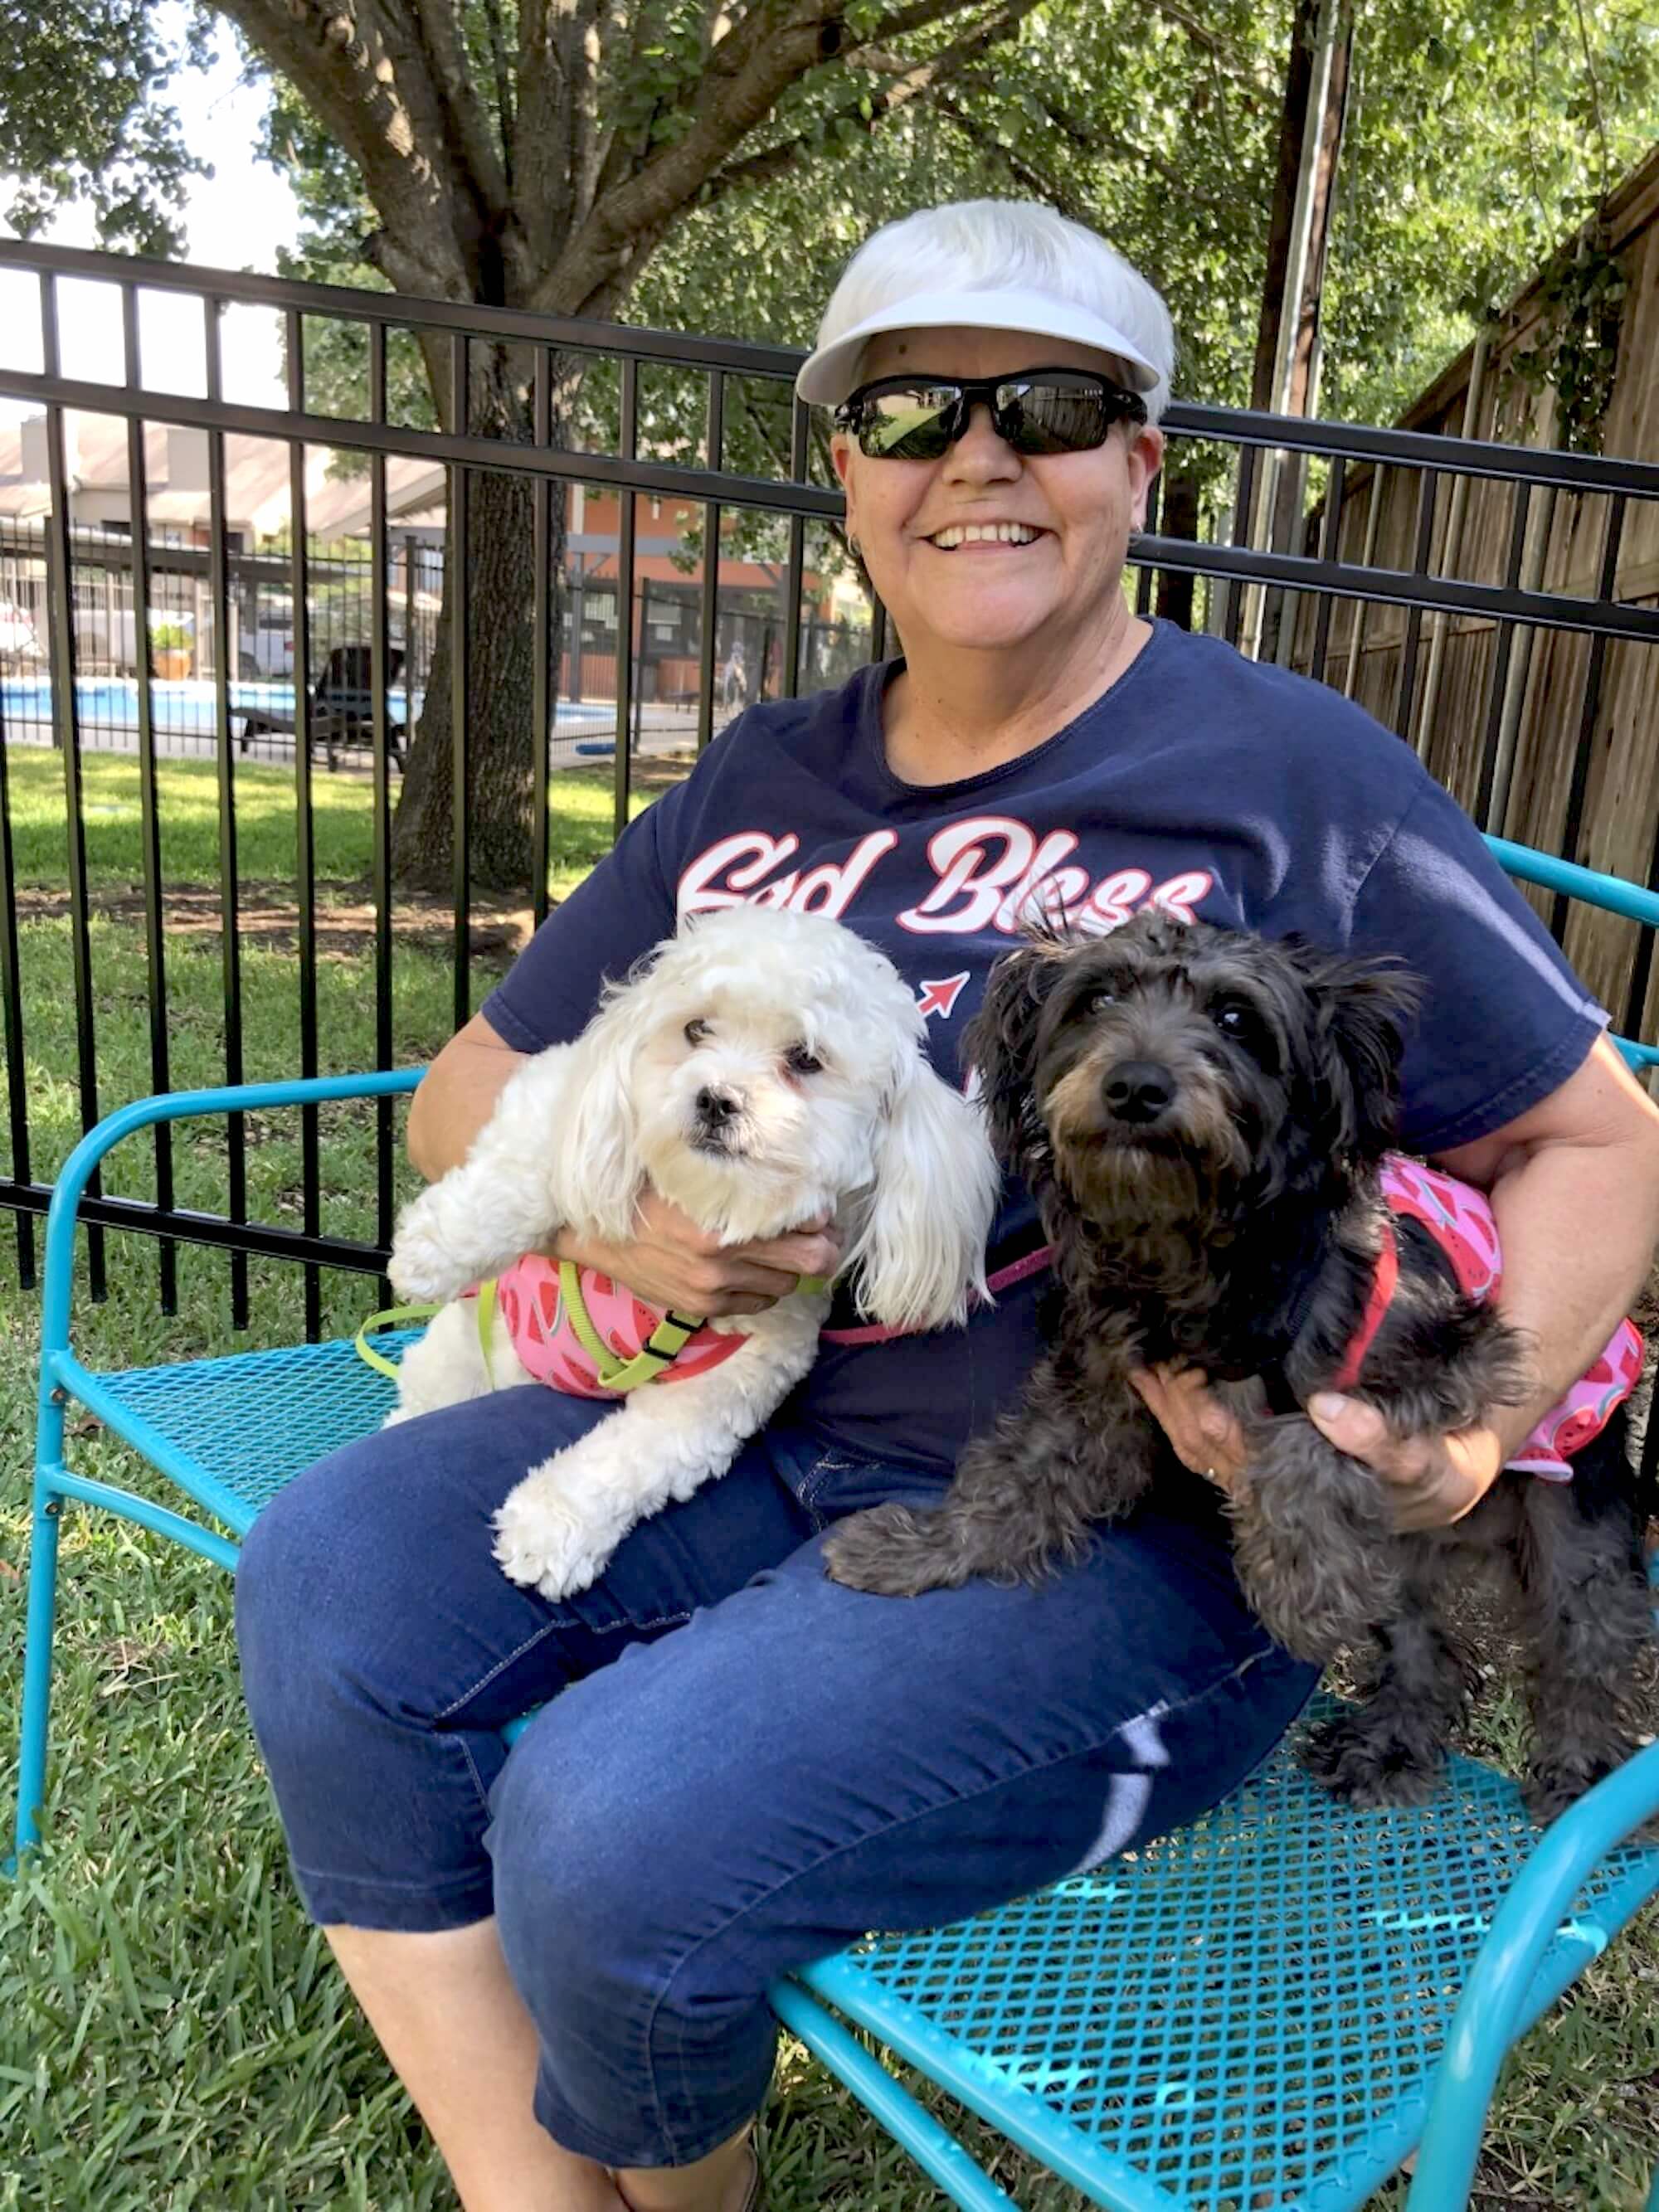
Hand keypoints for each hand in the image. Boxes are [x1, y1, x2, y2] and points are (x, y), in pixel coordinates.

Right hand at [552, 1187, 840, 1317]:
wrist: (597, 1235)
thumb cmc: (648, 1193)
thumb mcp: (692, 1172)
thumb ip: (740, 1176)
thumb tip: (793, 1176)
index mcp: (722, 1215)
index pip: (806, 1221)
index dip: (821, 1215)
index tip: (819, 1209)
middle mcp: (723, 1256)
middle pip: (811, 1260)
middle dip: (821, 1246)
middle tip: (818, 1234)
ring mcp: (715, 1286)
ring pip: (787, 1284)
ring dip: (787, 1267)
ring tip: (775, 1249)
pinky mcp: (705, 1308)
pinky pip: (759, 1302)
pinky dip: (762, 1286)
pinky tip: (747, 1268)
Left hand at [1129, 1364, 1507, 1532]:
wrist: (1439, 1482)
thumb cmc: (1430, 1470)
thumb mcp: (1423, 1461)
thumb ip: (1382, 1440)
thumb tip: (1326, 1409)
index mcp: (1300, 1489)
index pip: (1238, 1454)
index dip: (1208, 1419)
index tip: (1190, 1377)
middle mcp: (1270, 1487)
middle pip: (1203, 1447)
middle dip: (1175, 1403)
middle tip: (1153, 1352)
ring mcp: (1260, 1472)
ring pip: (1195, 1444)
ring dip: (1167, 1403)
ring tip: (1142, 1357)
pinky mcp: (1259, 1454)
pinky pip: (1203, 1438)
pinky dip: (1176, 1407)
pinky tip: (1156, 1373)